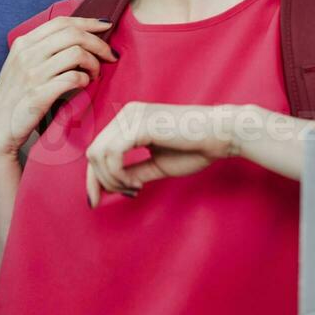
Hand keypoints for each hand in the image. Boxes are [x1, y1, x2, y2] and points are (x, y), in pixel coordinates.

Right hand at [0, 16, 115, 167]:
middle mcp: (26, 54)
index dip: (88, 21)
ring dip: (94, 63)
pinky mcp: (39, 95)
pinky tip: (86, 85)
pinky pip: (73, 78)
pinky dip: (85, 80)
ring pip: (77, 53)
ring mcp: (32, 74)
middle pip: (73, 34)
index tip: (106, 26)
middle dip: (98, 42)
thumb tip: (78, 37)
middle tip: (110, 55)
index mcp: (23, 43)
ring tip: (95, 74)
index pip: (61, 22)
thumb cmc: (14, 99)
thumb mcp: (21, 66)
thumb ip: (43, 50)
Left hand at [84, 102, 247, 205]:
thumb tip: (105, 187)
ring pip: (98, 154)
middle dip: (101, 181)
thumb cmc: (195, 148)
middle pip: (93, 152)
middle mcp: (126, 114)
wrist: (222, 134)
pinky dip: (118, 174)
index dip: (93, 178)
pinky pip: (112, 154)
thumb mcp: (156, 165)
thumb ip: (131, 172)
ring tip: (135, 188)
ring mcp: (132, 116)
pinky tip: (137, 183)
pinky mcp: (139, 125)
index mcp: (129, 120)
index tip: (97, 200)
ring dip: (112, 179)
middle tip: (127, 194)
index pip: (98, 149)